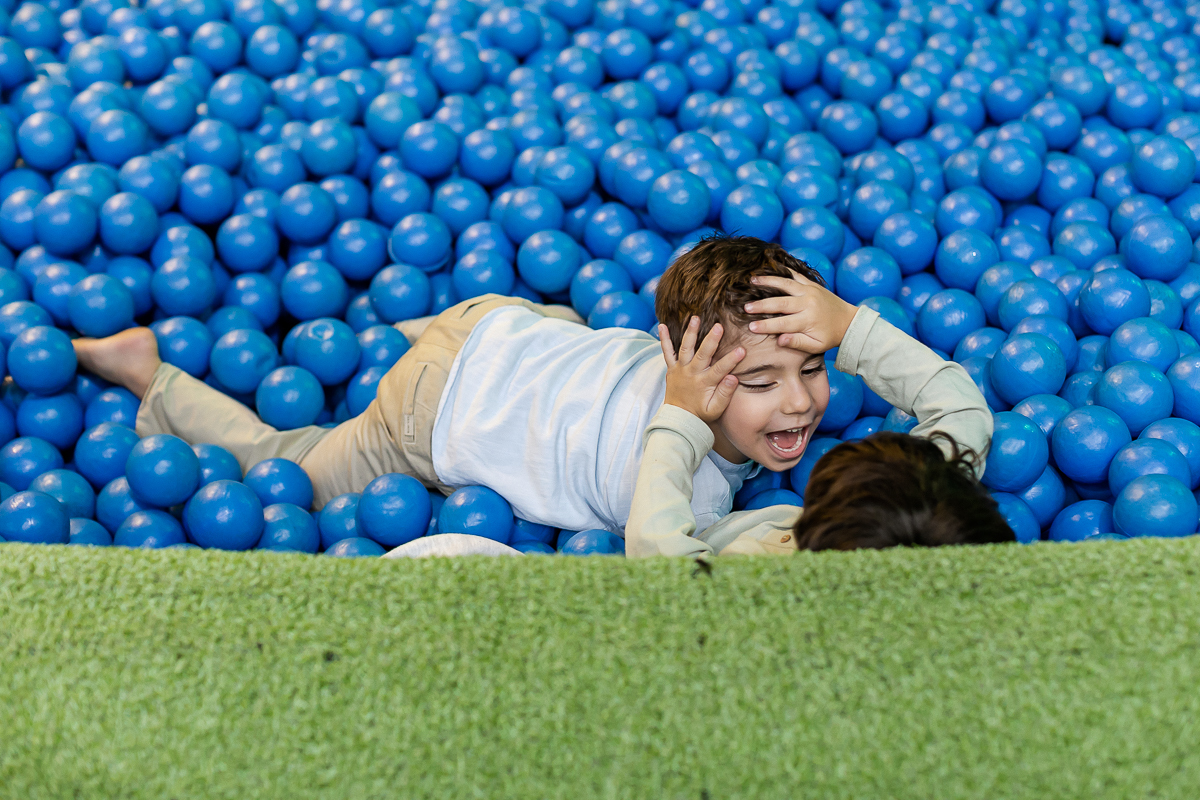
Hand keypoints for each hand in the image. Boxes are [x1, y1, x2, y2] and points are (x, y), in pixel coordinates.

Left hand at [660, 317, 744, 423]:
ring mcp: (680, 369)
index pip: (720, 370)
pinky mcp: (672, 368)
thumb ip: (725, 393)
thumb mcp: (715, 409)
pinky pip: (666, 352)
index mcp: (704, 383)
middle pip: (703, 354)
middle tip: (719, 326)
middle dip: (711, 340)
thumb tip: (733, 378)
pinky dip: (664, 339)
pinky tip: (662, 326)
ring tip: (695, 318)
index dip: (731, 360)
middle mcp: (692, 373)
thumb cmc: (700, 413)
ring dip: (690, 333)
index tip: (742, 350)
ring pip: (685, 348)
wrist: (679, 418)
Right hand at [741, 273, 858, 353]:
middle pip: (780, 303)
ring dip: (768, 282)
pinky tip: (769, 268)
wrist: (848, 321)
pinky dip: (782, 271)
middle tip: (746, 307)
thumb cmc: (830, 336)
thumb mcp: (816, 346)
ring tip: (751, 280)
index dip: (766, 326)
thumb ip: (798, 343)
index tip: (751, 327)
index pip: (783, 324)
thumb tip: (780, 340)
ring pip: (786, 284)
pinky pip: (795, 275)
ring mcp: (810, 291)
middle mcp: (808, 303)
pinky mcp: (812, 284)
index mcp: (808, 320)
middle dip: (762, 305)